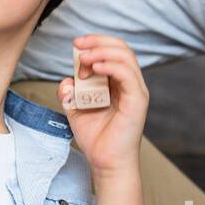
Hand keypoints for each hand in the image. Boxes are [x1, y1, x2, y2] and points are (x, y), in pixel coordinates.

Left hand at [58, 35, 148, 179]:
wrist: (105, 162)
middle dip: (97, 42)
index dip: (95, 42)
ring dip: (101, 52)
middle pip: (121, 48)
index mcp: (118, 82)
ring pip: (125, 57)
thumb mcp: (74, 109)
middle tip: (78, 45)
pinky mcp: (137, 100)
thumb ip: (70, 92)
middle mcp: (130, 83)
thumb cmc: (95, 137)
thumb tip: (67, 80)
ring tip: (83, 60)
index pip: (113, 51)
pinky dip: (110, 65)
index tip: (76, 44)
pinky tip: (94, 67)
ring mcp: (136, 91)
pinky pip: (127, 74)